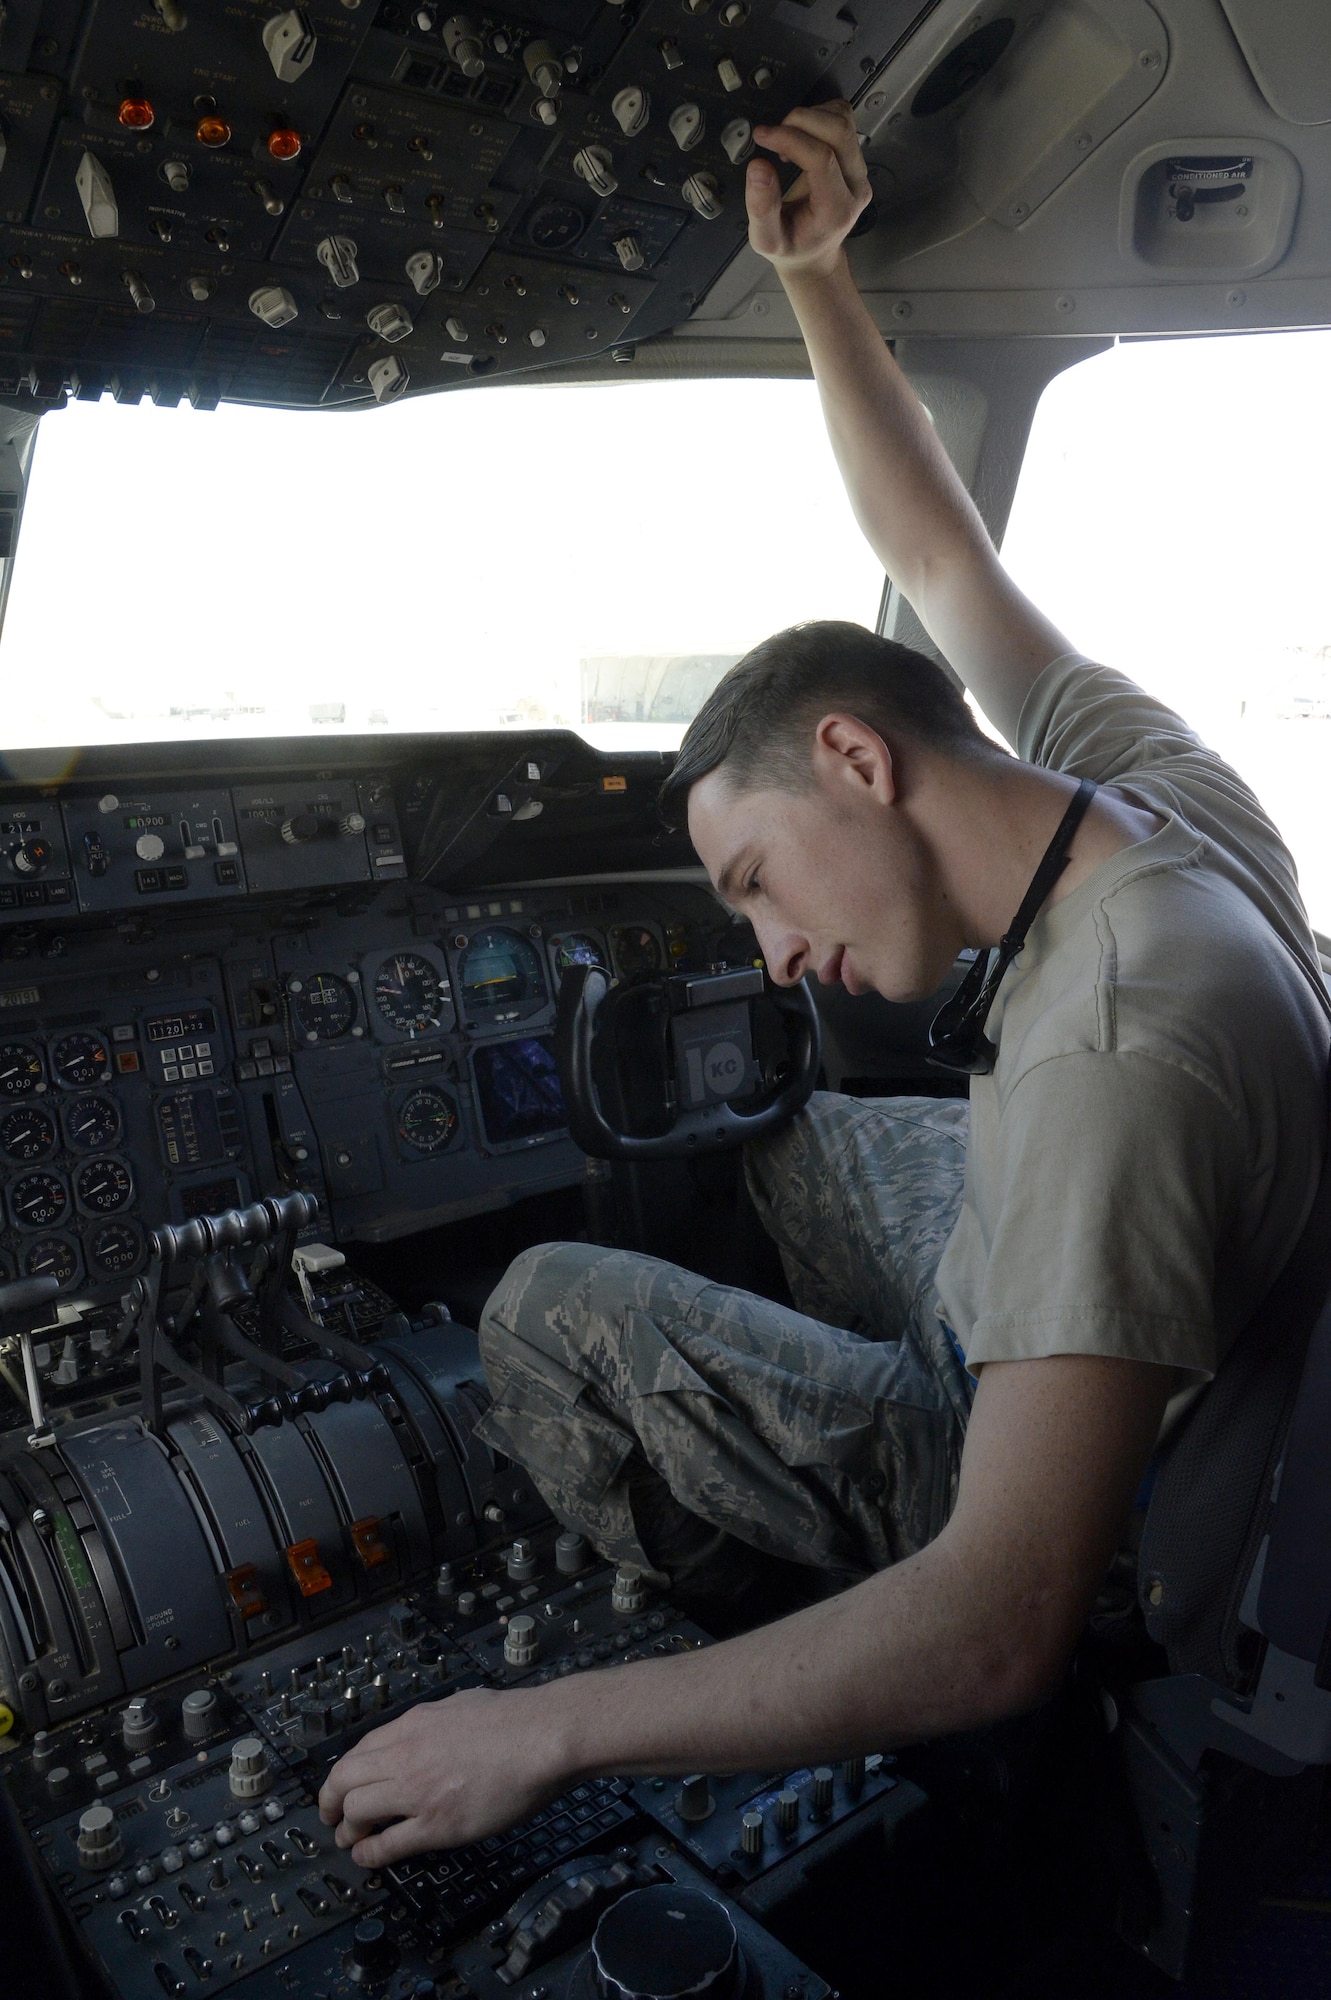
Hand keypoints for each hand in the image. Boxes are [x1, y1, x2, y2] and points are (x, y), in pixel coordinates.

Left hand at [317, 1685, 572, 1868]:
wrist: (541, 1737)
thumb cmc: (514, 1718)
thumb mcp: (460, 1704)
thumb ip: (436, 1721)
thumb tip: (431, 1729)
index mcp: (412, 1725)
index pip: (359, 1750)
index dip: (343, 1774)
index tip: (341, 1786)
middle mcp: (406, 1755)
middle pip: (344, 1779)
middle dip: (329, 1802)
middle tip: (330, 1817)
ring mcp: (418, 1791)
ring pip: (357, 1811)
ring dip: (347, 1829)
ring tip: (348, 1840)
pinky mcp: (436, 1825)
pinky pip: (388, 1844)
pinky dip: (369, 1853)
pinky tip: (366, 1857)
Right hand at [747, 101, 870, 279]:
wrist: (814, 252)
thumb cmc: (791, 246)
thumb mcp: (767, 240)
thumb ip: (761, 208)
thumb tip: (758, 166)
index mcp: (836, 209)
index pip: (822, 159)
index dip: (790, 139)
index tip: (761, 136)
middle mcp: (855, 186)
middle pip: (839, 131)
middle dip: (800, 121)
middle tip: (773, 136)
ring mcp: (860, 169)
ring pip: (843, 120)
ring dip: (809, 117)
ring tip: (786, 140)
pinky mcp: (855, 156)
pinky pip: (843, 119)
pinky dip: (818, 116)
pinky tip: (801, 137)